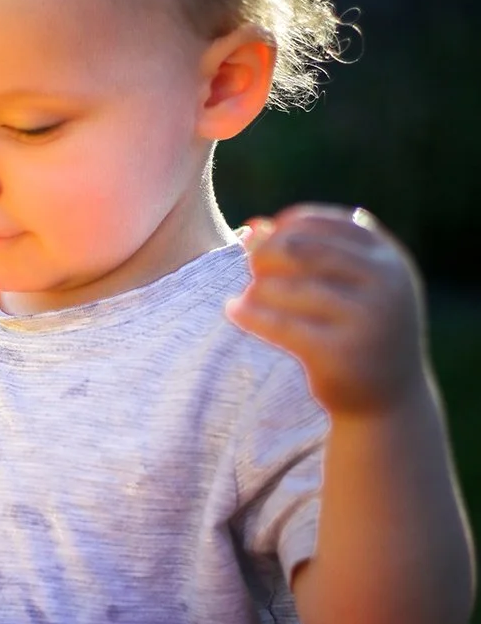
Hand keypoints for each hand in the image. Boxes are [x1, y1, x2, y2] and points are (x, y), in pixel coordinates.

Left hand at [225, 204, 427, 415]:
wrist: (390, 400)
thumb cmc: (359, 331)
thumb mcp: (349, 287)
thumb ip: (308, 252)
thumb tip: (253, 227)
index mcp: (388, 259)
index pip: (324, 223)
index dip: (286, 226)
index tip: (265, 240)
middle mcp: (383, 284)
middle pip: (302, 249)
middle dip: (266, 253)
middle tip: (251, 267)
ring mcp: (365, 319)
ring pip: (289, 287)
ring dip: (258, 287)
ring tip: (248, 294)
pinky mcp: (339, 353)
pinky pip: (281, 325)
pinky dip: (251, 314)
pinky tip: (233, 309)